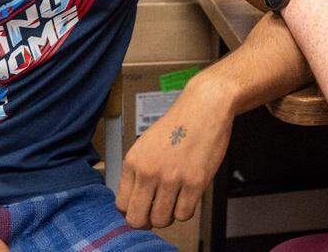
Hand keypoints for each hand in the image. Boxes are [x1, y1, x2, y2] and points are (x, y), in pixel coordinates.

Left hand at [116, 72, 235, 228]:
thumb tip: (135, 201)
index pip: (122, 204)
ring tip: (174, 201)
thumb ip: (139, 171)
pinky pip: (184, 214)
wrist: (205, 107)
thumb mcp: (147, 144)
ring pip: (161, 220)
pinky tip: (188, 197)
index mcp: (134, 161)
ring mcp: (172, 178)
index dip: (133, 210)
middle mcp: (149, 171)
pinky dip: (186, 210)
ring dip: (168, 216)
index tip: (142, 208)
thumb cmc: (179, 124)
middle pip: (137, 218)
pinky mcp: (195, 182)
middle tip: (156, 212)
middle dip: (147, 220)